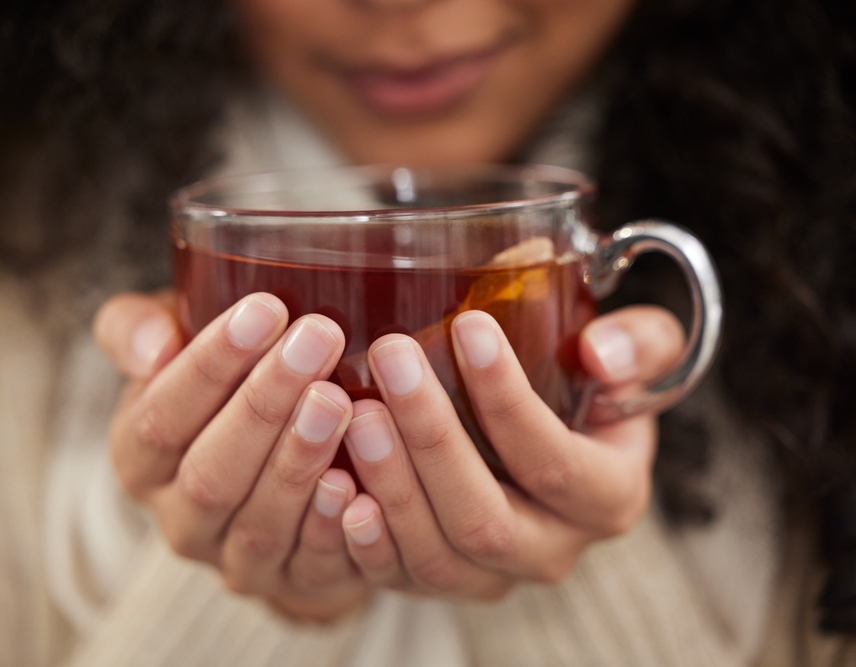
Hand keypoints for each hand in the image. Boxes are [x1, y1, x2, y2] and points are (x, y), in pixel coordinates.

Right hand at [94, 291, 368, 620]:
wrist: (272, 461)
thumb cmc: (224, 384)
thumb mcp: (175, 343)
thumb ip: (138, 328)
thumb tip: (155, 344)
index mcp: (139, 457)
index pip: (161, 415)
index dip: (211, 364)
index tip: (265, 309)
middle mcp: (178, 518)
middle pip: (212, 471)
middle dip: (265, 402)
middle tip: (319, 338)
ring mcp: (232, 559)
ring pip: (260, 521)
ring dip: (298, 460)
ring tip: (339, 398)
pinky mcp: (289, 583)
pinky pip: (307, 563)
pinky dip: (328, 526)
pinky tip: (354, 480)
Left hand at [335, 305, 683, 597]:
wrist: (545, 436)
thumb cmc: (587, 388)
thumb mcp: (637, 355)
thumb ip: (641, 344)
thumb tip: (601, 352)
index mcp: (607, 497)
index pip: (555, 462)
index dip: (510, 399)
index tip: (468, 327)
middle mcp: (553, 549)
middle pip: (485, 519)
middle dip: (432, 438)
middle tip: (392, 359)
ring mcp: (494, 575)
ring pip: (437, 555)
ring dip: (392, 485)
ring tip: (356, 412)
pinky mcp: (441, 580)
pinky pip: (399, 578)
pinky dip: (363, 540)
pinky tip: (336, 485)